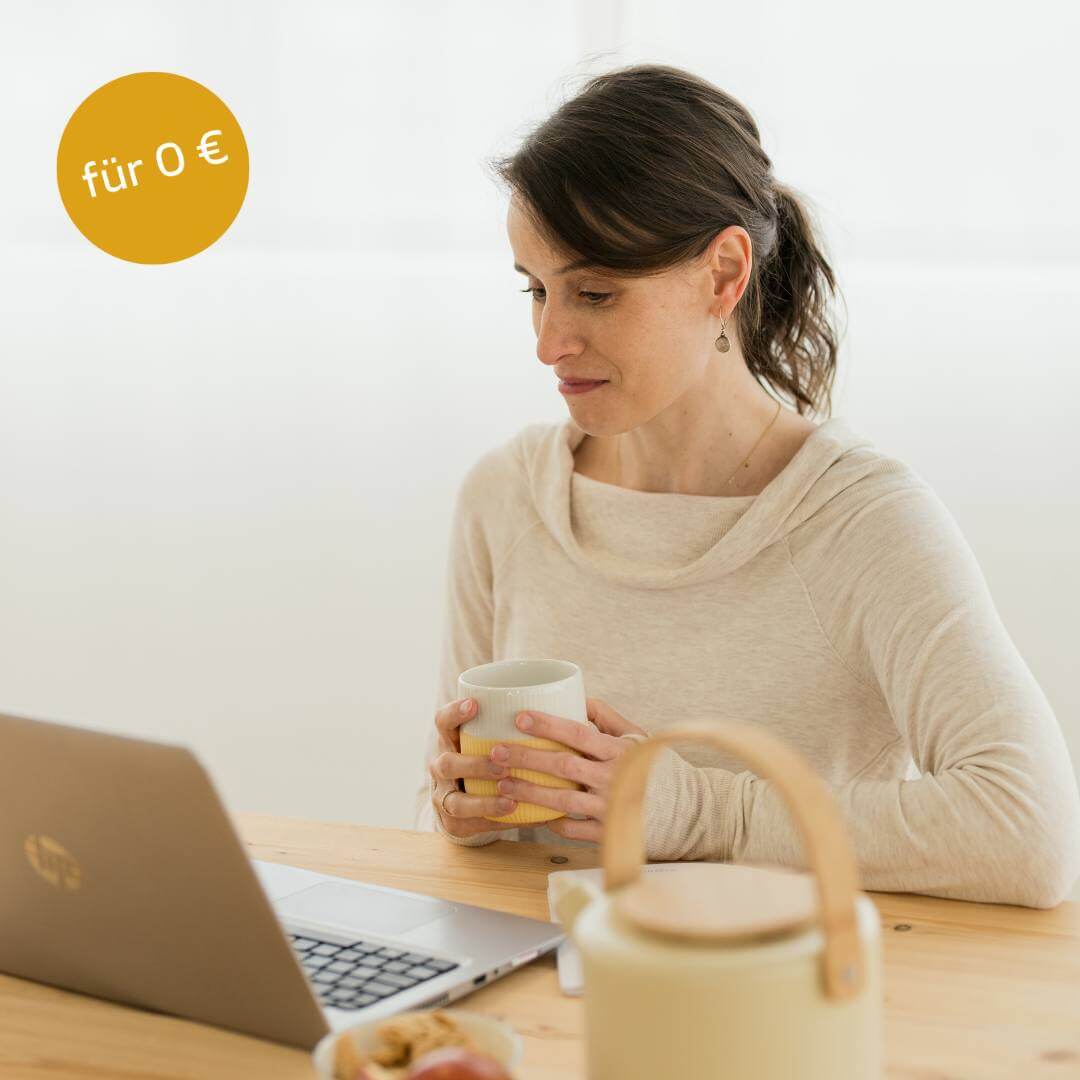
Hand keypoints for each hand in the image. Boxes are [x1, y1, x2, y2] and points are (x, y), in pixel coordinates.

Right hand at [428, 697, 520, 837]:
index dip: (455, 713)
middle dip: (475, 765)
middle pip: (447, 763)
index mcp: (449, 741)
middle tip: (502, 765)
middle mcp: (441, 767)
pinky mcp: (455, 823)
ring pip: (457, 802)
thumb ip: (509, 726)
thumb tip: (564, 705)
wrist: (465, 802)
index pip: (443, 722)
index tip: (475, 704)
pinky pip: (474, 825)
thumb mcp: (486, 740)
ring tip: (511, 801)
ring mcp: (444, 797)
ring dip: (485, 801)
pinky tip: (522, 818)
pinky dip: (498, 822)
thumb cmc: (486, 760)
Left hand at [489, 697, 648, 842]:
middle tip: (496, 752)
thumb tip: (578, 697)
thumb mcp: (638, 737)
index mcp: (620, 751)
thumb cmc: (657, 768)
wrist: (688, 812)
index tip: (519, 717)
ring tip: (502, 784)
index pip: (578, 733)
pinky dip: (553, 822)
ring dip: (529, 791)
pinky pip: (574, 830)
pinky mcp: (609, 834)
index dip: (548, 725)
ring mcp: (610, 809)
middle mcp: (614, 779)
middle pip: (563, 766)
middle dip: (526, 758)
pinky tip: (534, 814)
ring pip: (562, 800)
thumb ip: (607, 717)